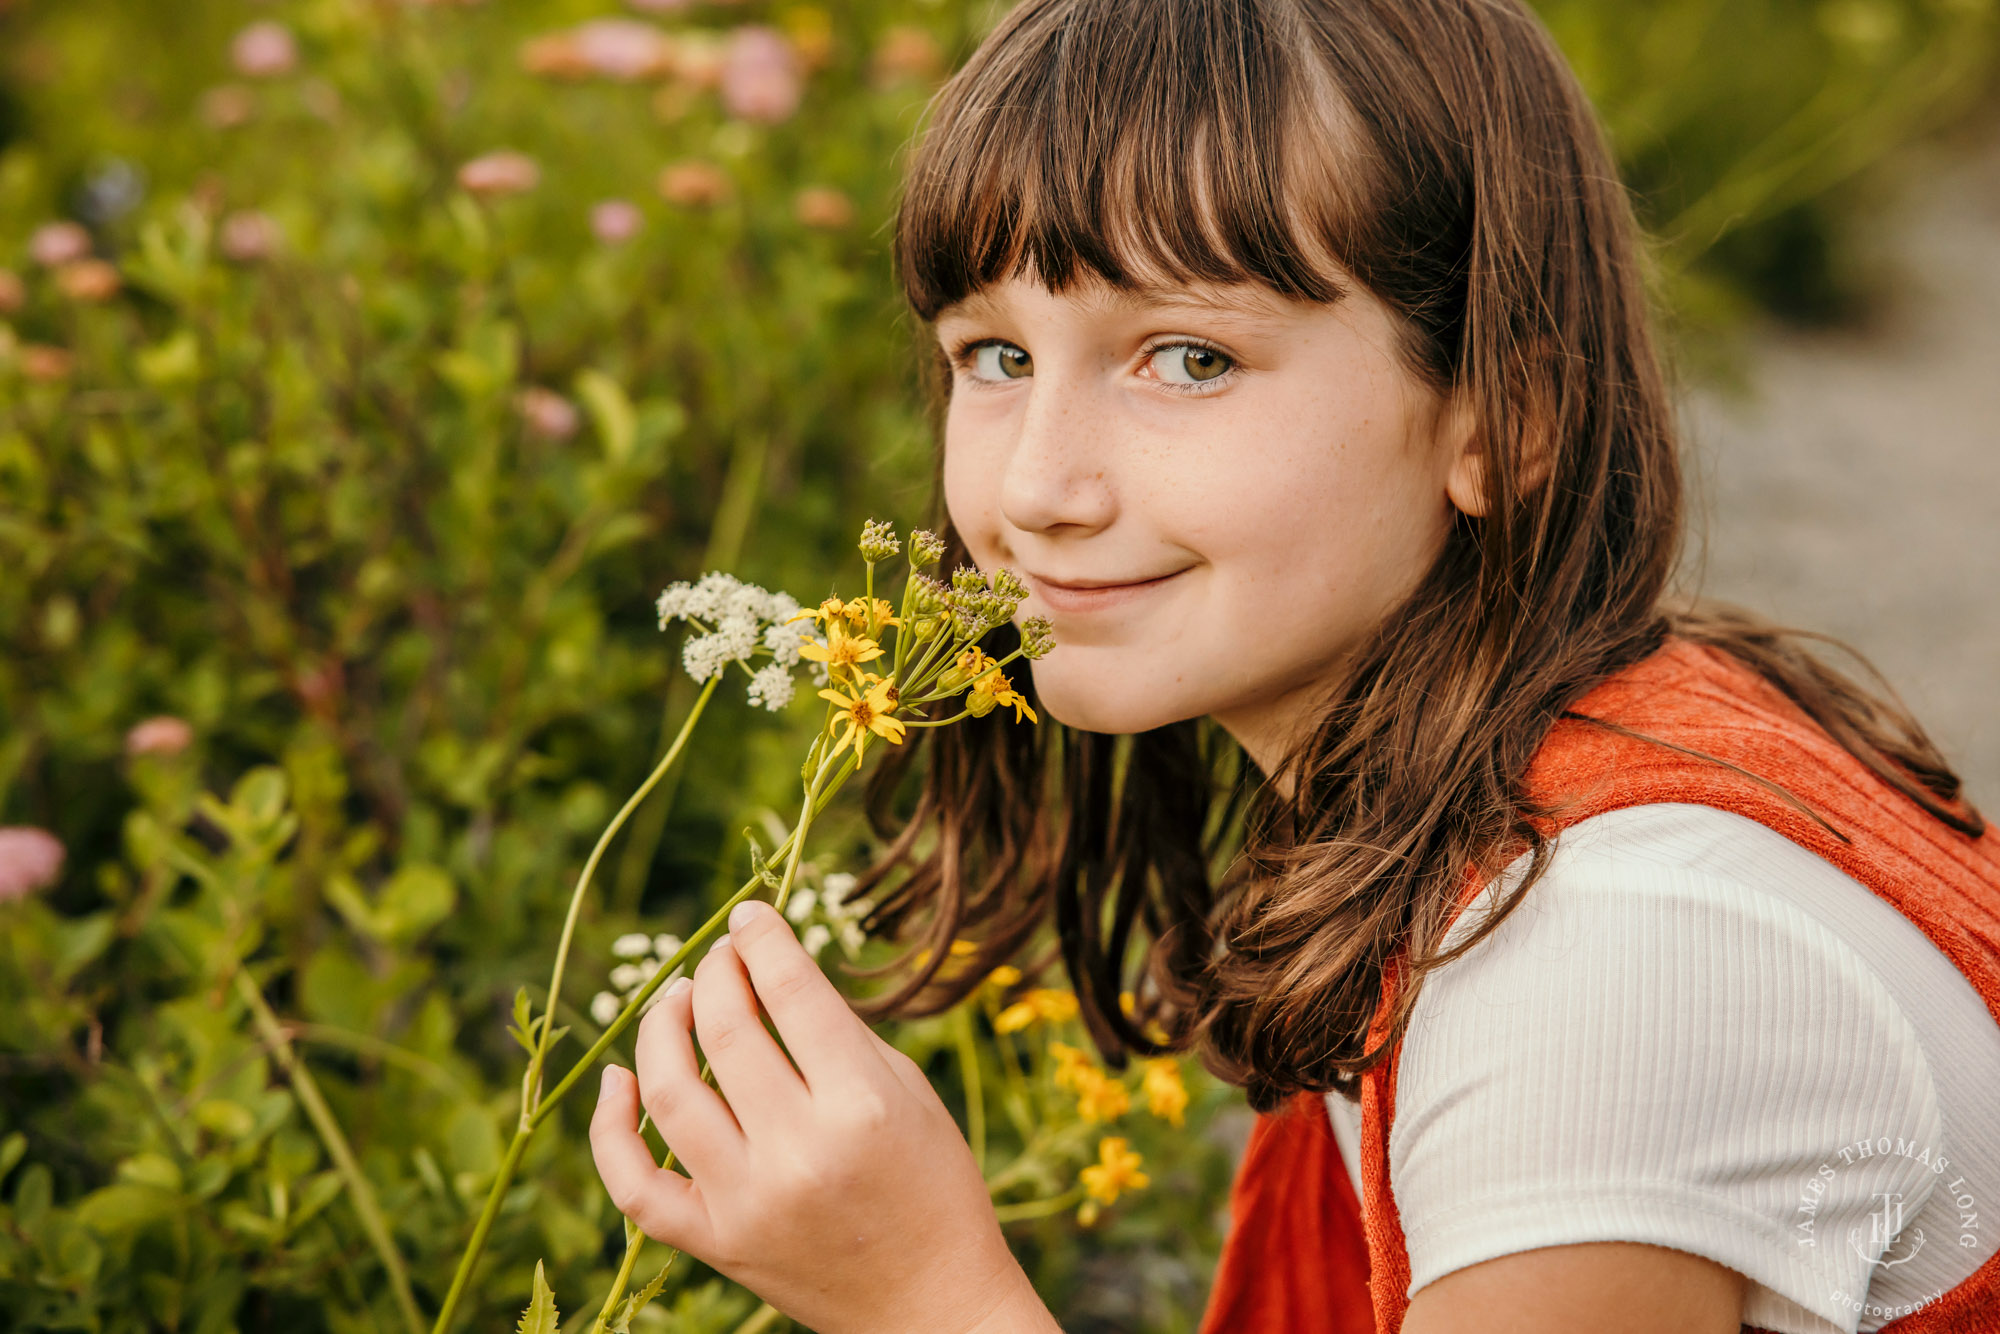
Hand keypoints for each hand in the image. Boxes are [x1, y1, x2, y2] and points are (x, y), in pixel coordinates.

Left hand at [590, 899, 1058, 1333]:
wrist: (931, 1305)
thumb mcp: (909, 1092)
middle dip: (716, 972)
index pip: (790, 989)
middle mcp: (796, 1153)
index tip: (749, 918)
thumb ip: (836, 1032)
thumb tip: (765, 971)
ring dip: (661, 1027)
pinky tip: (620, 1080)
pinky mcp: (715, 1245)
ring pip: (667, 1092)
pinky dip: (610, 1127)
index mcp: (859, 1105)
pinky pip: (634, 1184)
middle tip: (721, 958)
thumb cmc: (934, 1185)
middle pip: (724, 1028)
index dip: (761, 938)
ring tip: (679, 1000)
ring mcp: (746, 1204)